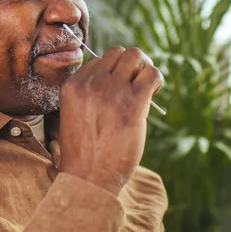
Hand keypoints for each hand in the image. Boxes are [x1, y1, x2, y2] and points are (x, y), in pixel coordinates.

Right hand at [57, 46, 163, 194]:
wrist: (88, 178)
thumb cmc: (85, 154)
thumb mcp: (75, 116)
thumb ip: (90, 95)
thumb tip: (117, 79)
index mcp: (73, 86)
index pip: (98, 61)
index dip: (112, 73)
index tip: (118, 89)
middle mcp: (91, 84)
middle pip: (118, 53)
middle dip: (131, 65)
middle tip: (137, 83)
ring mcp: (112, 91)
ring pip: (135, 56)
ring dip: (144, 68)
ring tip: (146, 87)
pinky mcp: (133, 103)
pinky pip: (153, 74)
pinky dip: (157, 79)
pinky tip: (154, 93)